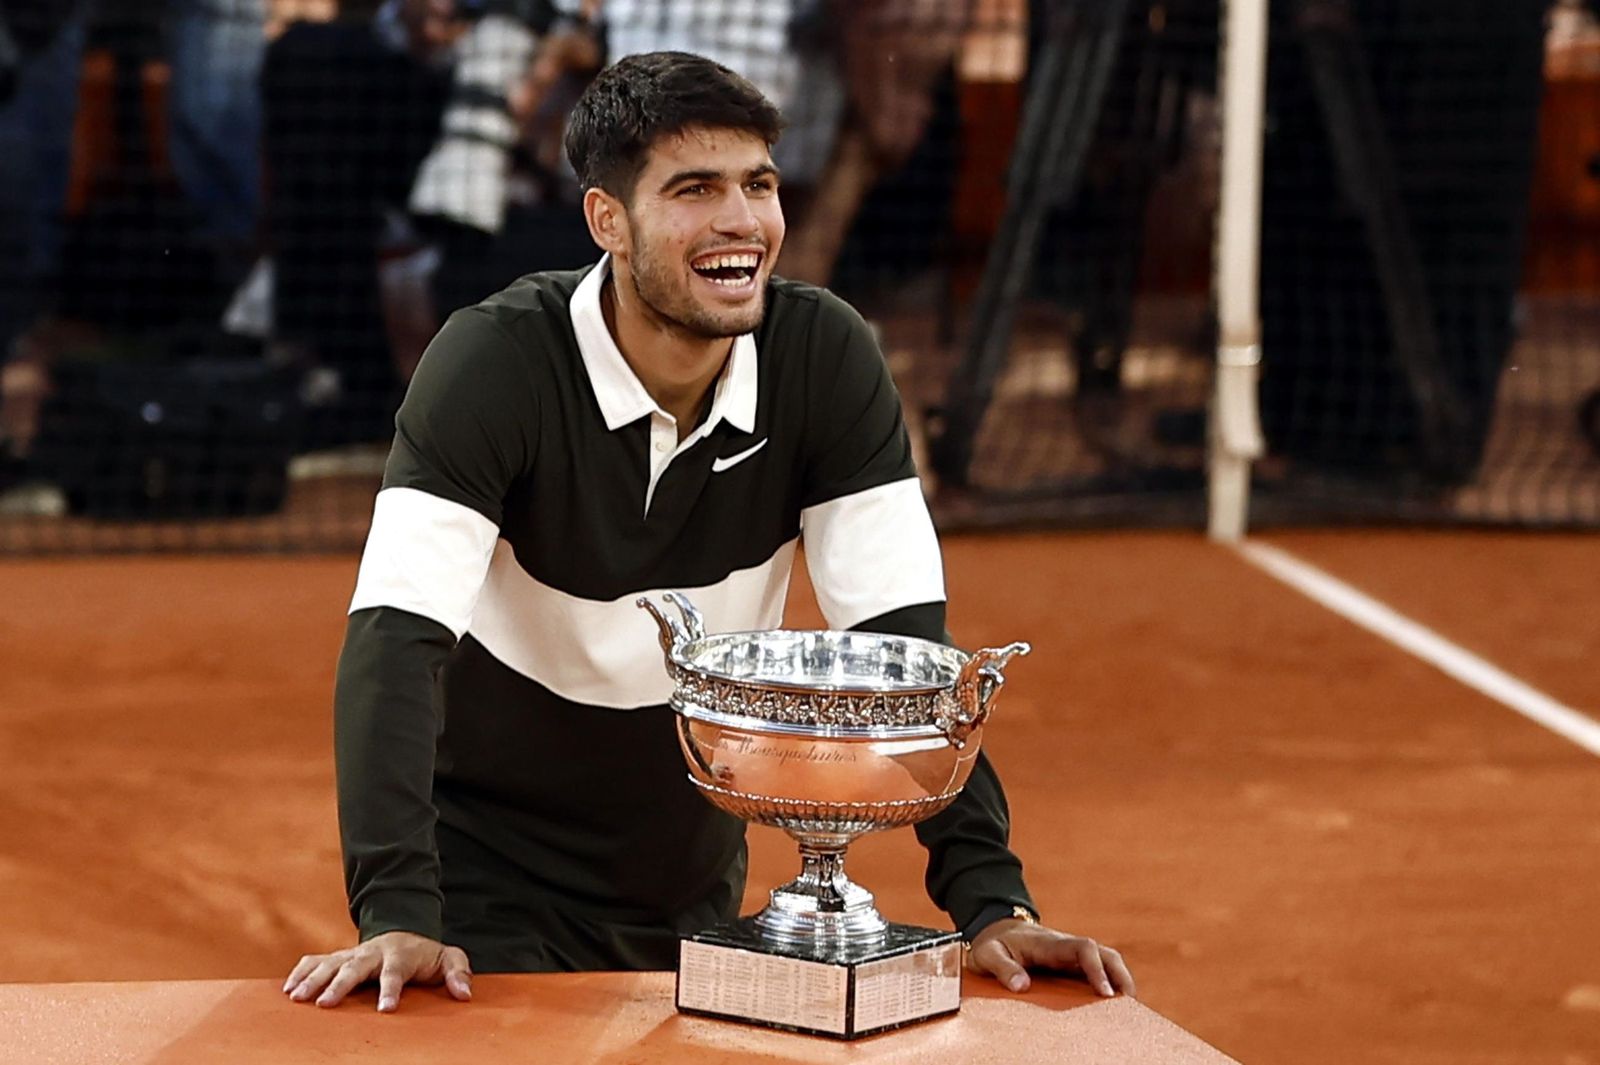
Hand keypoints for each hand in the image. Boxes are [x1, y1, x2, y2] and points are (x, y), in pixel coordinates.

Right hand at [283, 931, 471, 1011]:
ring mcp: (352, 954)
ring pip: (329, 964)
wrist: (403, 932)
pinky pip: (315, 960)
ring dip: (312, 980)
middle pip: (354, 968)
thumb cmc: (425, 955)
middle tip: (325, 1004)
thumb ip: (458, 973)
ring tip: (296, 998)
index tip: (386, 1009)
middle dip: (339, 985)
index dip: (390, 990)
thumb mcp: (448, 959)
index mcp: (399, 955)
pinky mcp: (337, 957)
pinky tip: (286, 989)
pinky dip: (300, 971)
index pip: (395, 973)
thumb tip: (465, 994)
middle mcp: (372, 953)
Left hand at [966, 918, 1135, 998]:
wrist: (996, 931)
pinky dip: (1111, 985)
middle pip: (1106, 954)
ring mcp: (1073, 957)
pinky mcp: (1073, 967)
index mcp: (1050, 944)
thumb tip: (1021, 986)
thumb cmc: (993, 945)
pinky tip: (1114, 1008)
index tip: (1104, 993)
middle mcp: (1067, 948)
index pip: (1083, 948)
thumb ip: (1002, 968)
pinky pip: (1099, 973)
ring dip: (1121, 980)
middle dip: (1121, 975)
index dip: (1097, 969)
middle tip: (1130, 1002)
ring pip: (1107, 962)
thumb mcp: (987, 954)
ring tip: (1129, 1009)